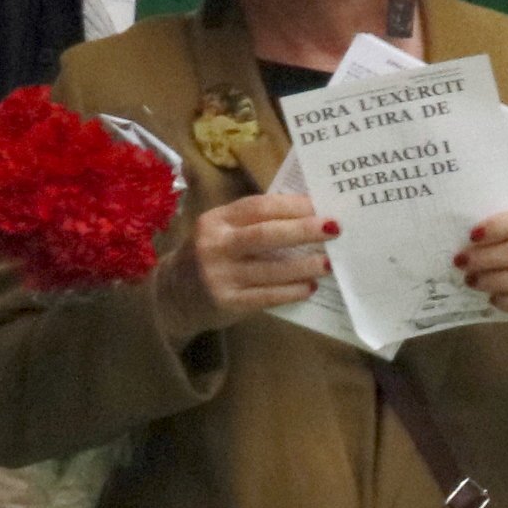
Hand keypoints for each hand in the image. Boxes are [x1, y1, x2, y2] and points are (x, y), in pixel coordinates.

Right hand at [159, 191, 332, 327]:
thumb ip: (255, 223)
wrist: (172, 294)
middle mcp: (214, 245)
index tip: (321, 205)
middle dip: (304, 230)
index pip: (258, 207)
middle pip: (265, 234)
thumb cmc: (213, 255)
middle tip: (335, 228)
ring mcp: (219, 275)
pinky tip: (310, 287)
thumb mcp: (223, 232)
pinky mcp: (226, 302)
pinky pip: (267, 296)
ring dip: (305, 265)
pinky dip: (292, 291)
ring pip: (270, 269)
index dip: (292, 205)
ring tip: (329, 263)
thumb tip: (311, 214)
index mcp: (216, 220)